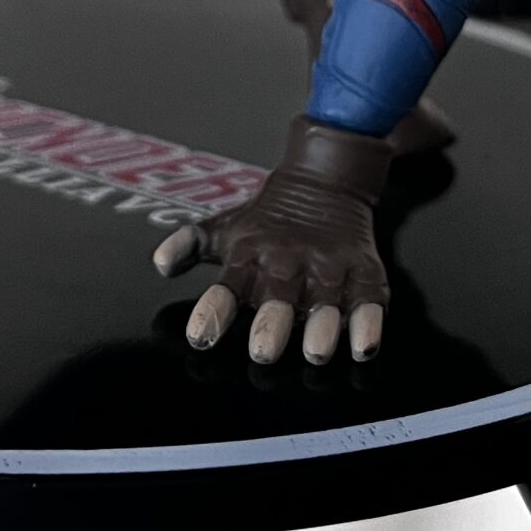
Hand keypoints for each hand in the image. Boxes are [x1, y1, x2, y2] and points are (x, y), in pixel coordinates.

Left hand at [152, 117, 390, 365]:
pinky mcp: (365, 272)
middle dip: (272, 325)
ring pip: (327, 302)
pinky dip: (369, 323)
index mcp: (250, 255)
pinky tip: (363, 346)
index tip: (200, 336)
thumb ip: (187, 245)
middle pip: (280, 297)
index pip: (228, 286)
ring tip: (316, 351)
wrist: (326, 179)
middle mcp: (289, 262)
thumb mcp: (223, 227)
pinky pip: (370, 299)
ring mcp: (329, 267)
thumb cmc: (268, 218)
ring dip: (323, 327)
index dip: (214, 311)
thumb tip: (160, 263)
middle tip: (262, 352)